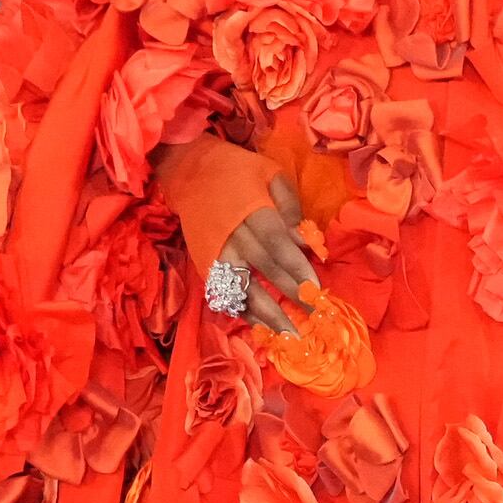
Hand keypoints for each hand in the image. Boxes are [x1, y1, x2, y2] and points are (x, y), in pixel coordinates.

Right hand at [159, 136, 321, 334]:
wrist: (188, 169)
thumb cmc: (236, 170)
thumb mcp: (269, 173)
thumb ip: (289, 205)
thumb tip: (304, 239)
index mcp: (251, 210)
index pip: (277, 243)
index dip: (296, 266)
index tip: (315, 288)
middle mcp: (233, 234)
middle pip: (264, 267)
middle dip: (288, 293)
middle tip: (311, 315)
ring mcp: (216, 250)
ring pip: (241, 285)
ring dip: (264, 312)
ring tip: (286, 333)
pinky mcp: (204, 261)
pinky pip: (223, 291)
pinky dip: (240, 309)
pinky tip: (259, 324)